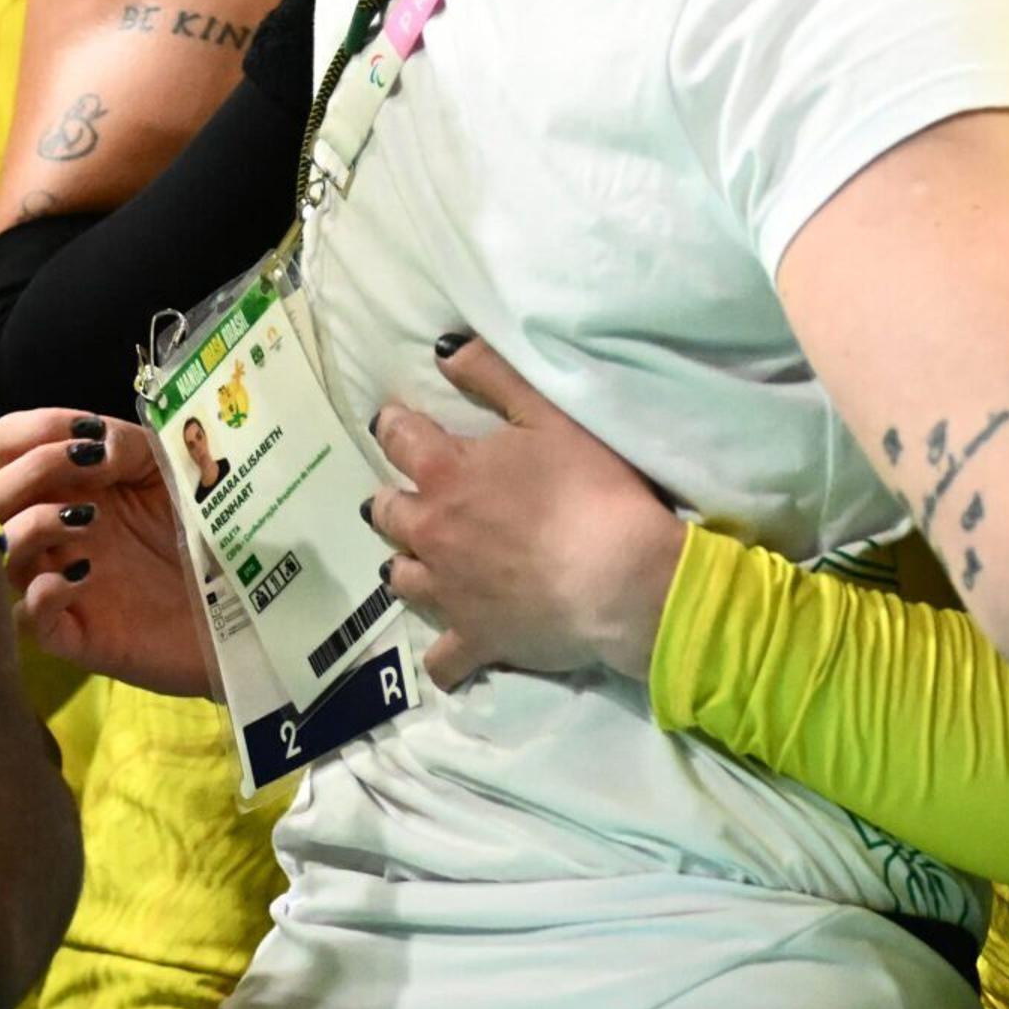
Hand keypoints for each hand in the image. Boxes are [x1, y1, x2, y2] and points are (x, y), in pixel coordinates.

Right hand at [0, 408, 214, 699]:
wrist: (248, 598)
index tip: (83, 435)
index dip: (29, 433)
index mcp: (75, 482)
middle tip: (89, 469)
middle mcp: (59, 529)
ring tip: (90, 519)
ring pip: (4, 553)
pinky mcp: (79, 633)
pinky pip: (28, 618)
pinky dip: (42, 593)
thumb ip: (128, 444)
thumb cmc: (205, 528)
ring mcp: (63, 580)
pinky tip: (84, 574)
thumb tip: (89, 445)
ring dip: (34, 526)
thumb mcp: (172, 470)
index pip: (8, 447)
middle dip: (32, 470)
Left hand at [368, 336, 686, 689]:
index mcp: (445, 473)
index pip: (399, 437)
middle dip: (394, 499)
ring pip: (401, 579)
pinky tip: (453, 647)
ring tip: (422, 560)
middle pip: (387, 512)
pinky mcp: (475, 640)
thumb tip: (441, 349)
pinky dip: (444, 653)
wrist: (621, 578)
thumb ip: (492, 375)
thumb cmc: (591, 487)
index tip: (400, 421)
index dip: (397, 424)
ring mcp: (448, 593)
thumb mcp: (549, 413)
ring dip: (407, 564)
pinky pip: (442, 659)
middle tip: (413, 494)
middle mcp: (431, 533)